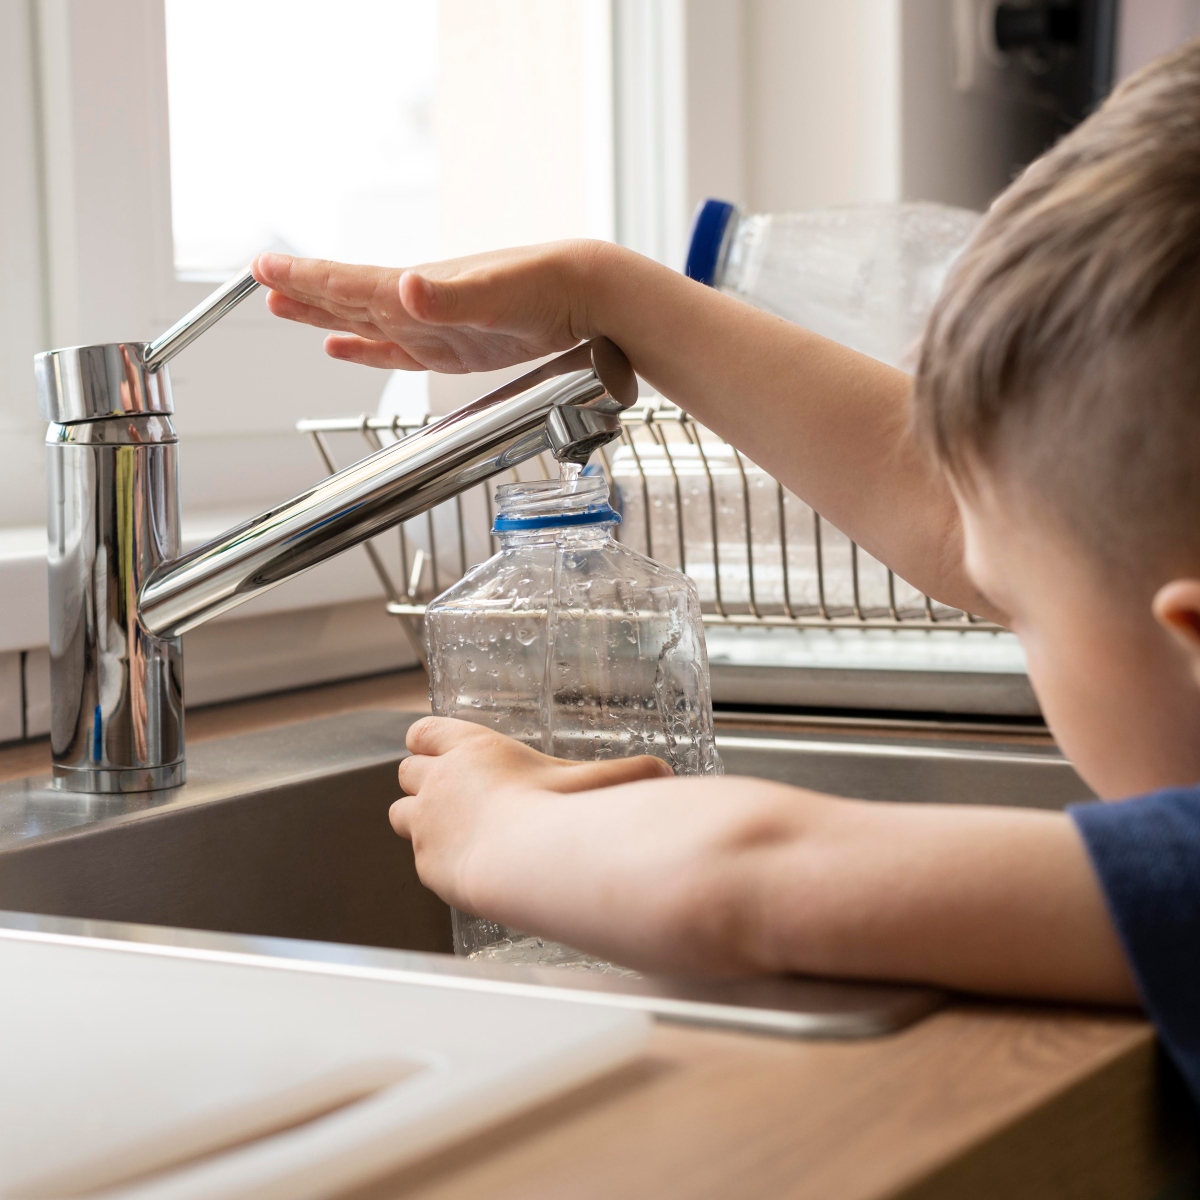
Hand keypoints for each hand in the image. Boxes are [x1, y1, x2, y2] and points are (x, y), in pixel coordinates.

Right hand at [252, 242, 613, 372]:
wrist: (582, 297)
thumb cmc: (542, 286)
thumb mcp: (495, 293)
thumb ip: (448, 297)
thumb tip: (404, 287)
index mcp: (416, 289)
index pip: (346, 282)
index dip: (303, 278)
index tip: (261, 269)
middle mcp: (415, 305)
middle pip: (344, 298)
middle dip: (302, 293)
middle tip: (259, 283)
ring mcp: (430, 328)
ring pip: (361, 321)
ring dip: (322, 317)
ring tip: (284, 309)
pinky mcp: (449, 349)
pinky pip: (393, 349)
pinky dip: (363, 349)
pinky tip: (340, 347)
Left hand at [390, 716, 671, 910]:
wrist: (527, 864)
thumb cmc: (559, 813)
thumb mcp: (596, 780)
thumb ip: (628, 772)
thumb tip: (665, 772)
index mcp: (471, 747)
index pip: (424, 731)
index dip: (429, 740)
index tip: (440, 749)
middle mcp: (439, 780)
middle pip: (404, 769)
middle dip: (422, 779)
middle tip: (450, 793)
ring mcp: (426, 823)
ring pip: (399, 811)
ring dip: (418, 816)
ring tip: (449, 828)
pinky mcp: (425, 863)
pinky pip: (418, 855)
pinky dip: (435, 857)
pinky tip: (465, 863)